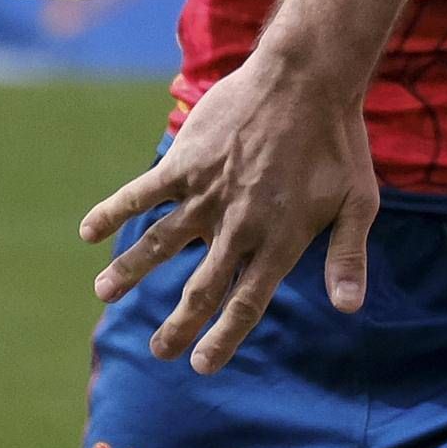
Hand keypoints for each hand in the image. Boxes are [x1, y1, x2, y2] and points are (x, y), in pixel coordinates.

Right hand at [79, 51, 378, 368]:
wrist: (306, 83)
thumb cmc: (339, 145)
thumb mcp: (360, 205)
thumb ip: (348, 257)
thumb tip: (350, 309)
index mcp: (281, 242)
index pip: (247, 303)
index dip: (223, 337)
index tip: (201, 364)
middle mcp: (239, 227)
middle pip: (201, 287)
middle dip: (177, 323)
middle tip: (158, 350)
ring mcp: (207, 195)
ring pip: (159, 244)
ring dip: (130, 272)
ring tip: (105, 297)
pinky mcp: (184, 163)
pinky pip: (140, 194)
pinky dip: (111, 211)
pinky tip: (87, 231)